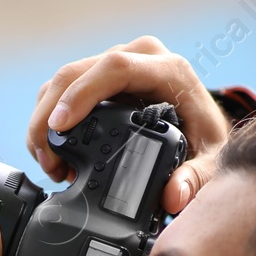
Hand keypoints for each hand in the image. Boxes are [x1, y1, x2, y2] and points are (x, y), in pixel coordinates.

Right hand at [25, 35, 230, 213]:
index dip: (81, 94)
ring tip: (50, 164)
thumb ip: (195, 178)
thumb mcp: (211, 160)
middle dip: (49, 117)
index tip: (60, 126)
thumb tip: (173, 197)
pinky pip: (64, 89)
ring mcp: (116, 62)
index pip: (115, 68)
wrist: (204, 122)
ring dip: (45, 121)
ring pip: (63, 80)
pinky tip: (54, 151)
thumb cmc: (206, 137)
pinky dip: (51, 119)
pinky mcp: (100, 75)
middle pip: (76, 72)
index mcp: (166, 70)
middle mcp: (138, 58)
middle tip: (47, 160)